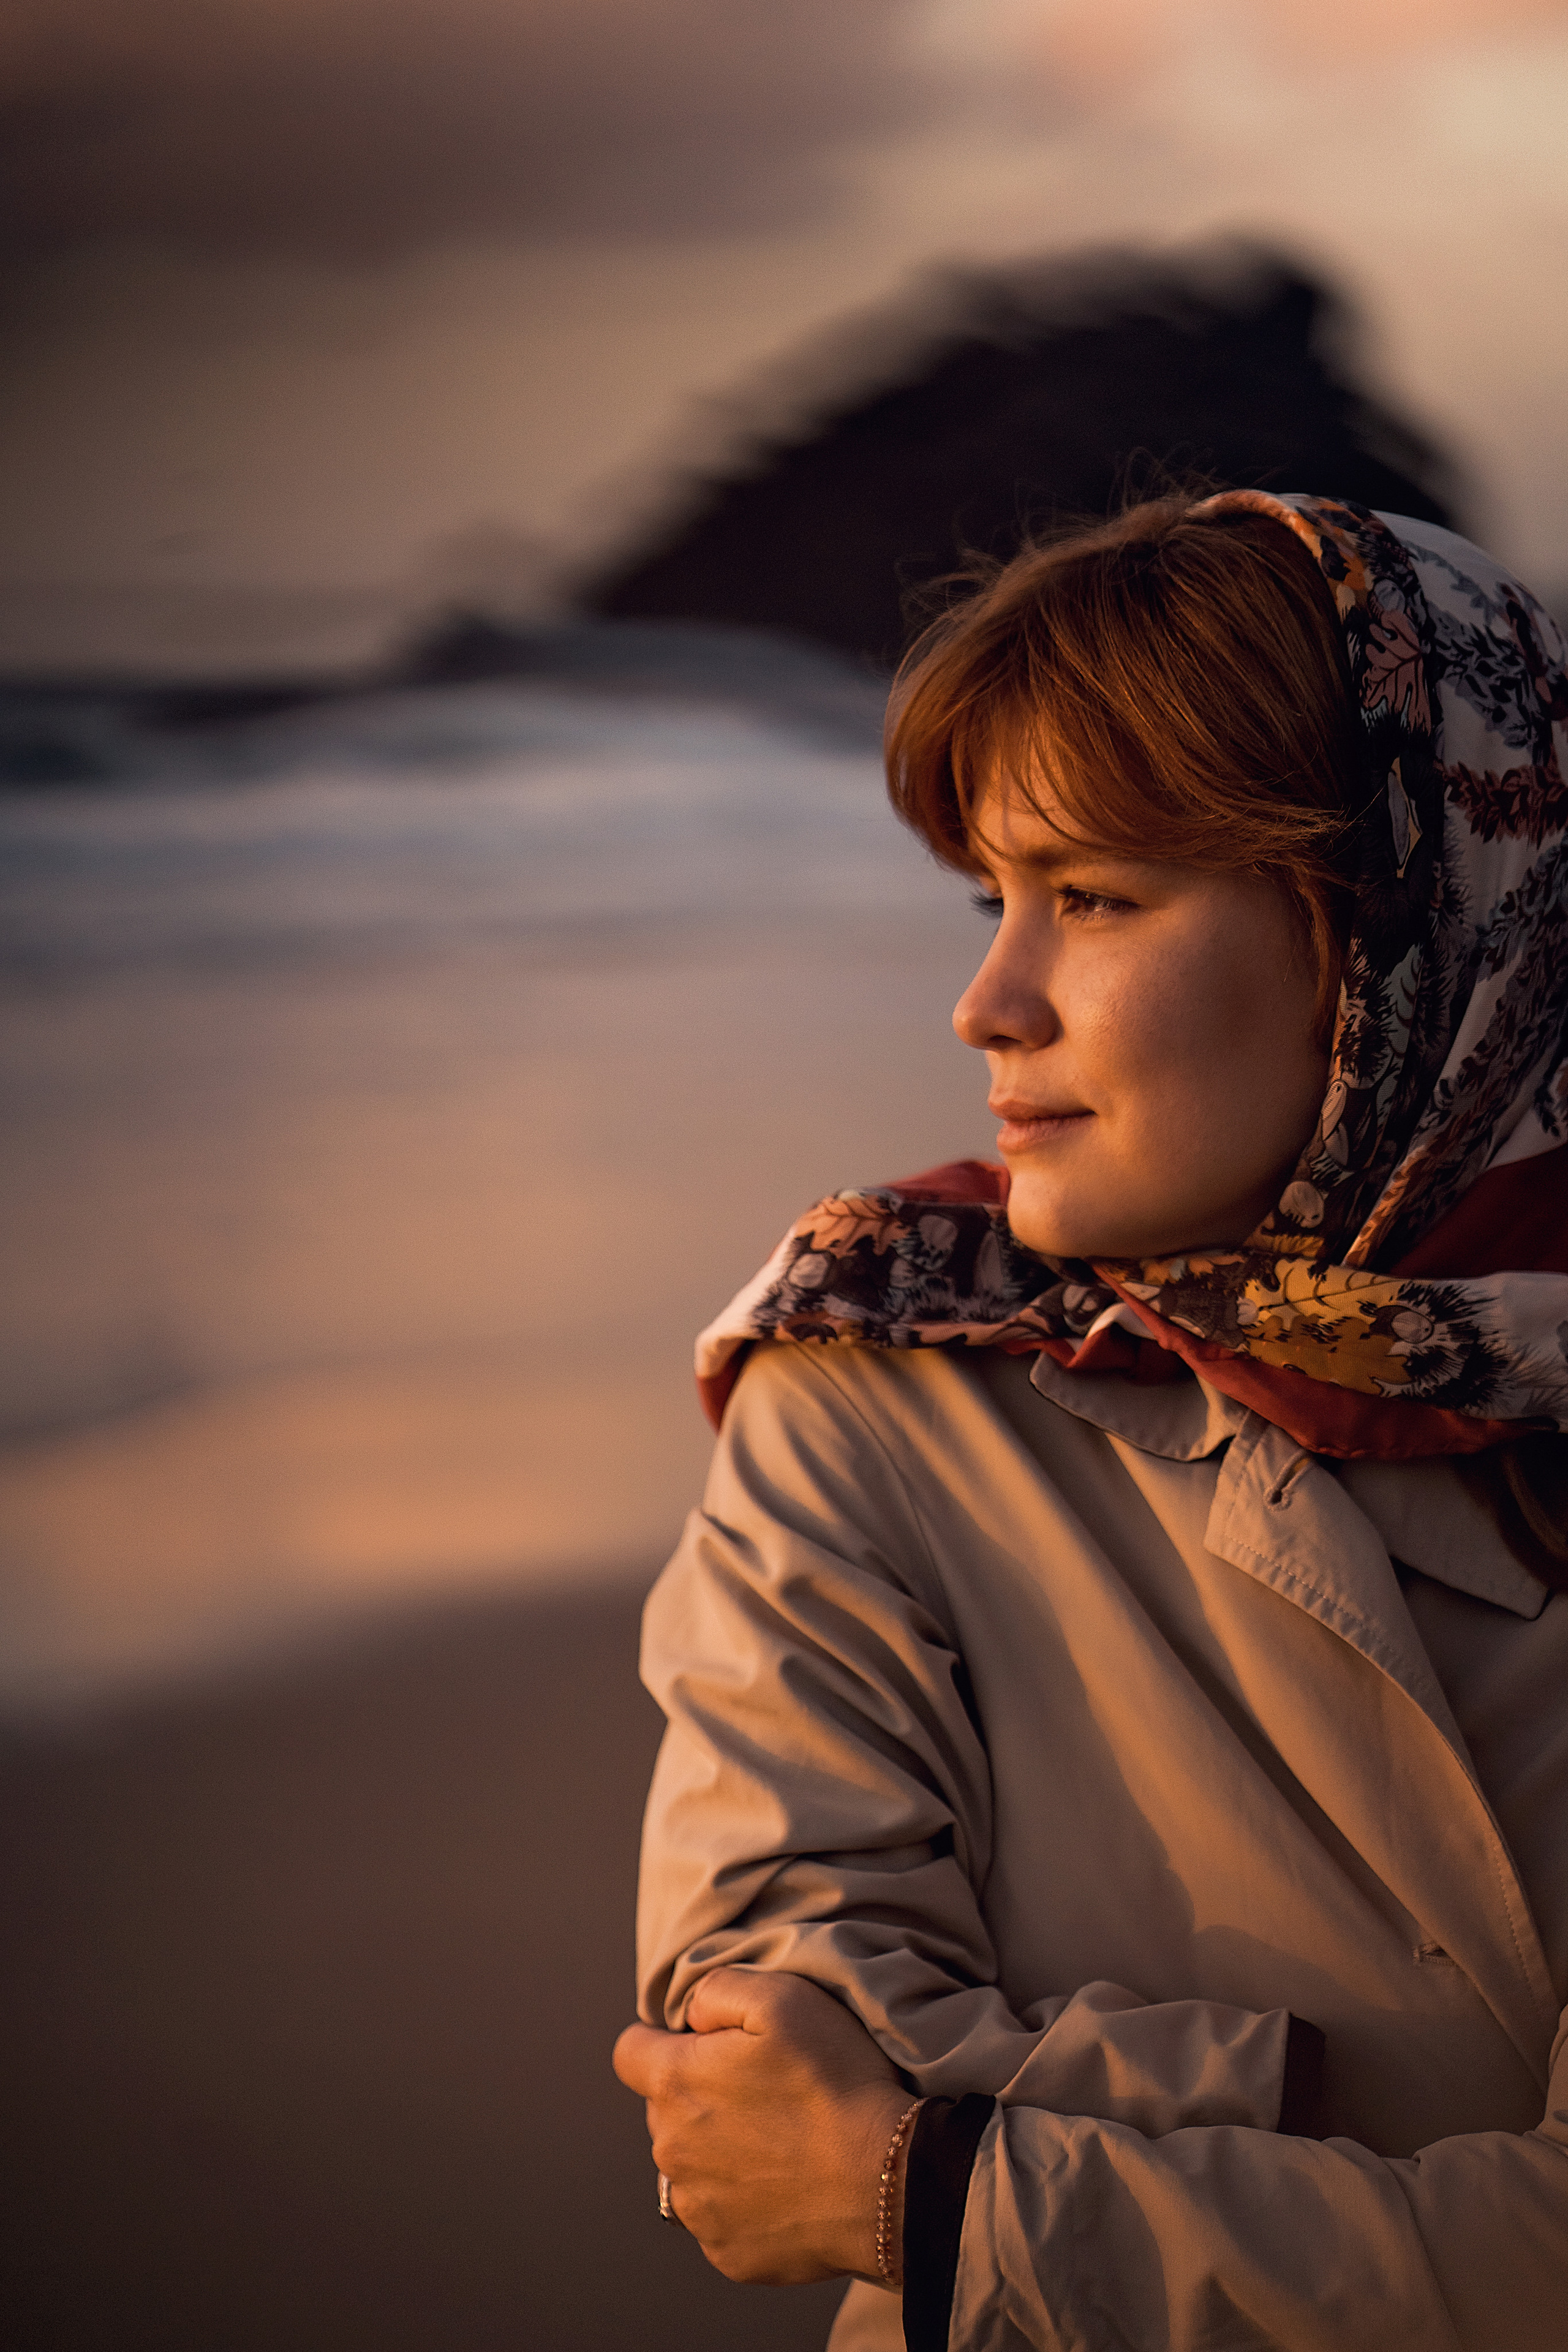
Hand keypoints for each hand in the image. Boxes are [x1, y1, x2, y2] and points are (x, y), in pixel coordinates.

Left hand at [613, 1966, 911, 2285]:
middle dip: (699, 2095)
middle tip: (762, 2090)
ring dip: (719, 2151)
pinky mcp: (727, 2254)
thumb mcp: (781, 1998)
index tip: (704, 2044)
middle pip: (664, 2110)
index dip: (662, 2039)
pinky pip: (721, 2216)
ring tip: (779, 2140)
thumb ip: (718, 1990)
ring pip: (690, 2167)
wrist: (887, 2181)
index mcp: (674, 2084)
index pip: (629, 2052)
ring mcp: (698, 2210)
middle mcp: (670, 2152)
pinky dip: (745, 2201)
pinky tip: (788, 2185)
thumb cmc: (834, 2083)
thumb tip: (691, 2014)